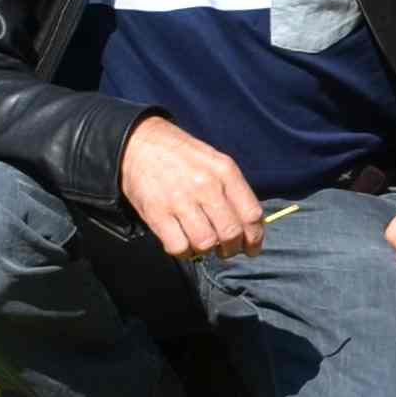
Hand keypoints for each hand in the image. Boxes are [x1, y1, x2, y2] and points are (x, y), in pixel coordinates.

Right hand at [120, 118, 263, 260]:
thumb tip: (247, 224)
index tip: (251, 247)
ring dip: (207, 251)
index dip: (254, 238)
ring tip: (203, 244)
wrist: (141, 144)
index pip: (251, 214)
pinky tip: (183, 242)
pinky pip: (178, 247)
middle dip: (232, 249)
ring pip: (206, 243)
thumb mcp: (215, 162)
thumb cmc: (181, 156)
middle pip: (230, 233)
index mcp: (225, 171)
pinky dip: (184, 252)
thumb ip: (232, 190)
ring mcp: (180, 200)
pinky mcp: (157, 213)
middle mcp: (206, 186)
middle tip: (226, 250)